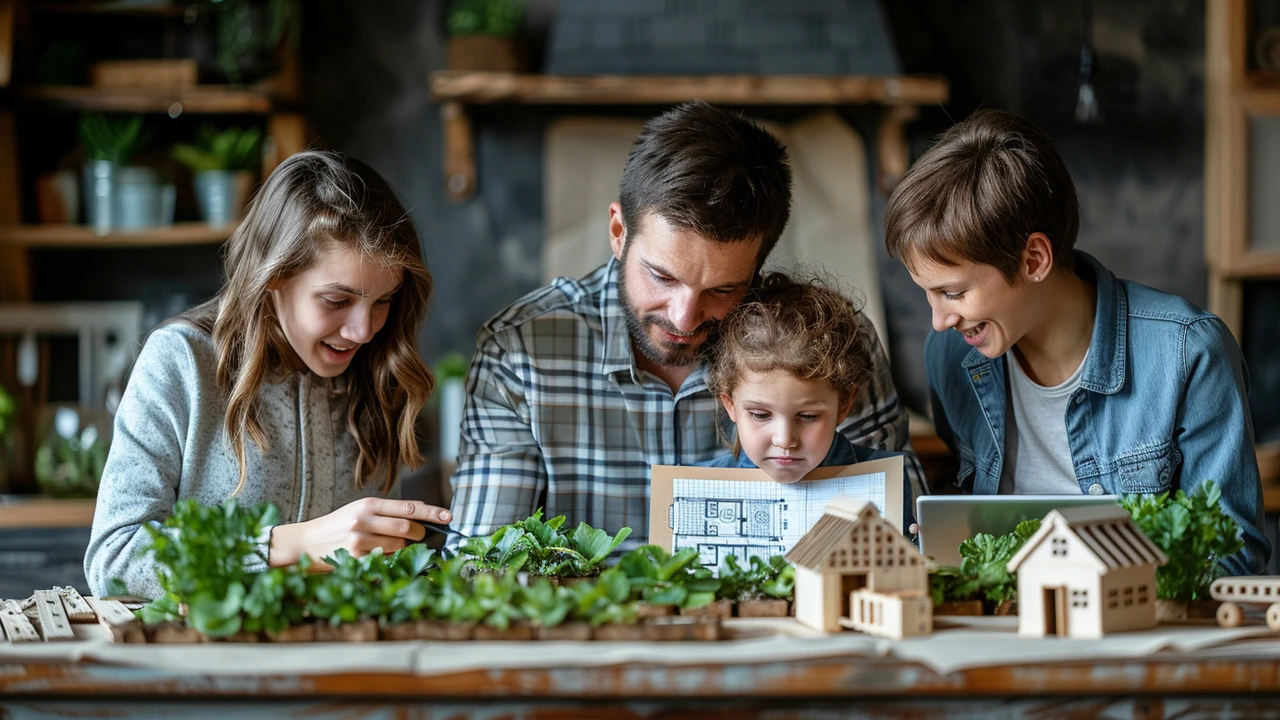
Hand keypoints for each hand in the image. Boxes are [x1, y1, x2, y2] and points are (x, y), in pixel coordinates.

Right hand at [269, 498, 451, 568]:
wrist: (305, 542)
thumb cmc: (336, 525)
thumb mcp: (358, 510)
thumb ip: (385, 512)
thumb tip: (418, 516)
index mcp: (367, 505)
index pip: (408, 507)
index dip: (432, 512)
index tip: (448, 516)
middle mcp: (364, 520)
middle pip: (407, 527)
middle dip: (419, 532)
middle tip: (418, 535)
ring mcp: (360, 541)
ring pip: (399, 545)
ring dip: (404, 547)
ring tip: (391, 544)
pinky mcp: (356, 559)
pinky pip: (385, 560)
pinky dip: (390, 558)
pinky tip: (381, 555)